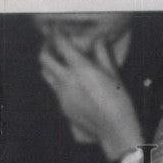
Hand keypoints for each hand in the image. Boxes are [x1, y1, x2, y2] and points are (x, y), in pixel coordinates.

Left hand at [38, 33, 141, 161]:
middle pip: (44, 58)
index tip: (59, 31)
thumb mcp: (113, 74)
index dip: (57, 34)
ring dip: (50, 66)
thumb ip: (102, 54)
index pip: (60, 44)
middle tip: (53, 46)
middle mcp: (67, 80)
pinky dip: (59, 83)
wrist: (114, 131)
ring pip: (46, 74)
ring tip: (58, 64)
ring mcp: (62, 95)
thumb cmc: (118, 101)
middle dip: (47, 48)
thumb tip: (98, 40)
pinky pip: (55, 90)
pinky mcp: (63, 107)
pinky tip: (71, 85)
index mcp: (80, 68)